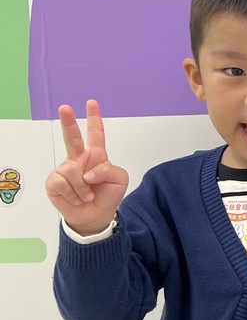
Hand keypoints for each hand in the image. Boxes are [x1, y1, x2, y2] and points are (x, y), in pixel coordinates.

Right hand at [45, 100, 128, 235]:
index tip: (92, 103)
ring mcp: (65, 169)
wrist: (96, 216)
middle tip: (65, 107)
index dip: (94, 118)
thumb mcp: (119, 180)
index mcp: (96, 155)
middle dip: (68, 122)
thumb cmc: (107, 195)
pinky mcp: (54, 182)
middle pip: (72, 138)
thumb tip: (87, 172)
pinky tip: (77, 198)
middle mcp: (79, 159)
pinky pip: (62, 183)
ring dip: (84, 187)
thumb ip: (107, 170)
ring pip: (73, 171)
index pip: (96, 134)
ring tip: (88, 195)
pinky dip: (74, 194)